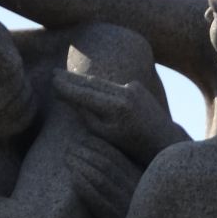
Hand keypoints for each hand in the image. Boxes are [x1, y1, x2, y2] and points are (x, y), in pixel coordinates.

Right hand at [53, 72, 184, 166]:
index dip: (67, 87)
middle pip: (91, 83)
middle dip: (71, 78)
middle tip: (53, 73)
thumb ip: (89, 117)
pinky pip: (112, 86)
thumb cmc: (133, 145)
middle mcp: (125, 93)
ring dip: (83, 80)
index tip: (52, 81)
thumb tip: (72, 99)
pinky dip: (99, 86)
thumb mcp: (107, 136)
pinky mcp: (137, 86)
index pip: (85, 94)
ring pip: (101, 83)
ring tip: (64, 75)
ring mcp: (133, 87)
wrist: (164, 139)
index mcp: (117, 108)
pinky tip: (85, 83)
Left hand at [67, 135, 140, 217]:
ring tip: (67, 158)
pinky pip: (97, 200)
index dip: (100, 146)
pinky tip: (72, 177)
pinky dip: (84, 186)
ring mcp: (124, 205)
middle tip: (70, 146)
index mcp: (141, 180)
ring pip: (100, 178)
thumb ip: (129, 178)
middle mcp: (134, 190)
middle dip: (87, 152)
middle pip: (107, 164)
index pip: (118, 157)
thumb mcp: (141, 196)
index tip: (85, 139)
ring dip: (82, 165)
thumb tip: (107, 160)